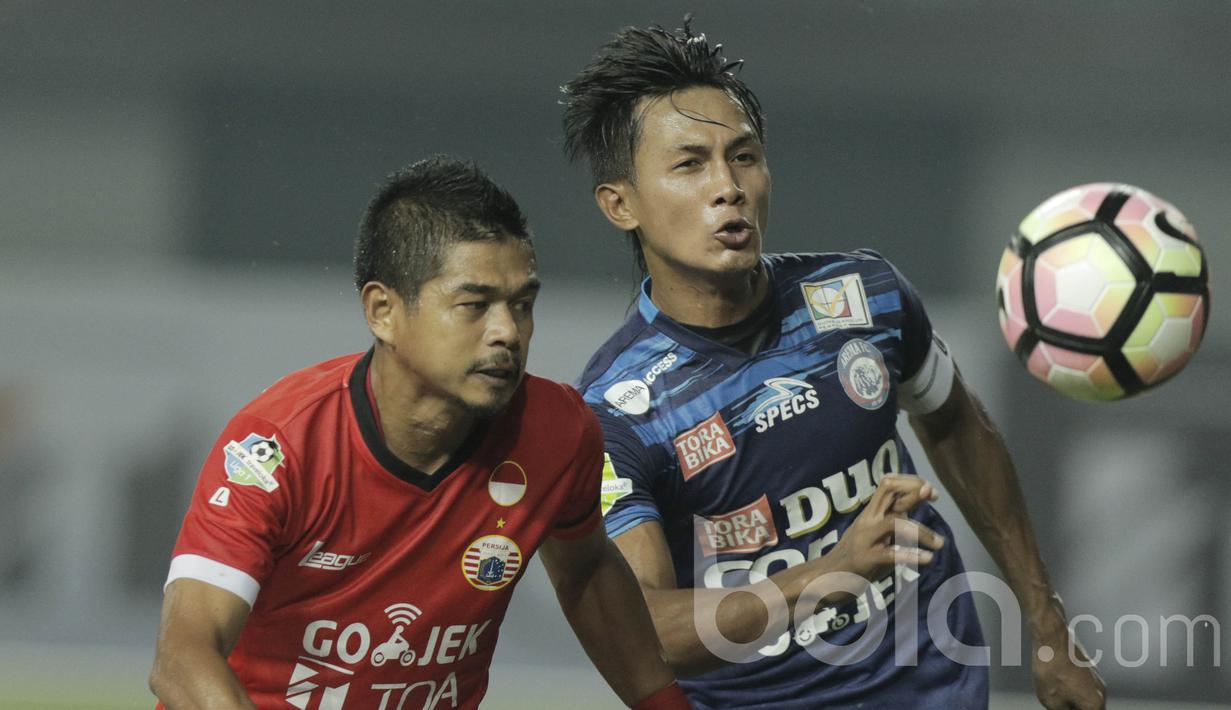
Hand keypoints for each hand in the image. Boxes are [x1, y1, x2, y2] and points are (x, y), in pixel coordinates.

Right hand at [823, 473, 944, 584]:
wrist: (826, 578)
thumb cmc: (855, 558)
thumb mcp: (877, 537)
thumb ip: (896, 526)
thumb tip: (920, 519)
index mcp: (870, 513)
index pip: (889, 484)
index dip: (911, 483)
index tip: (930, 491)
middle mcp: (867, 521)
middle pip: (889, 492)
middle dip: (914, 491)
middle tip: (935, 496)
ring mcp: (865, 539)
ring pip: (894, 523)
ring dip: (921, 531)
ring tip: (940, 543)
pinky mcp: (865, 559)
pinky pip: (890, 554)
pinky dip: (912, 555)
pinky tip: (928, 559)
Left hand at [1031, 619, 1106, 709]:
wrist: (1051, 637)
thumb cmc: (1051, 669)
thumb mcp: (1050, 702)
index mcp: (1096, 705)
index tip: (1064, 709)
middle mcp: (1101, 692)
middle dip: (1074, 709)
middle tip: (1059, 706)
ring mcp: (1096, 678)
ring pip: (1086, 699)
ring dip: (1073, 703)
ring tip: (1056, 696)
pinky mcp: (1087, 668)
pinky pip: (1081, 687)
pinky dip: (1071, 692)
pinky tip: (1056, 686)